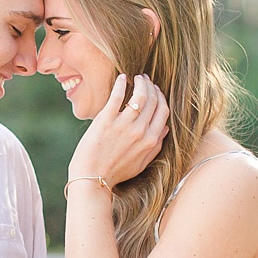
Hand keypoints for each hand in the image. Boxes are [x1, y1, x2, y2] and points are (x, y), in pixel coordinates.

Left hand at [68, 74, 169, 188]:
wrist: (92, 179)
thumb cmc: (115, 172)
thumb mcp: (141, 163)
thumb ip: (156, 147)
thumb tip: (164, 129)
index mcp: (151, 141)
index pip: (163, 112)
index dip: (161, 98)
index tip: (155, 91)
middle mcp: (141, 132)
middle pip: (154, 101)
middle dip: (152, 87)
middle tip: (146, 80)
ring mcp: (124, 125)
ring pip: (140, 95)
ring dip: (141, 83)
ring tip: (137, 78)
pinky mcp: (106, 120)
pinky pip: (118, 96)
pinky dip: (121, 84)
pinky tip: (122, 78)